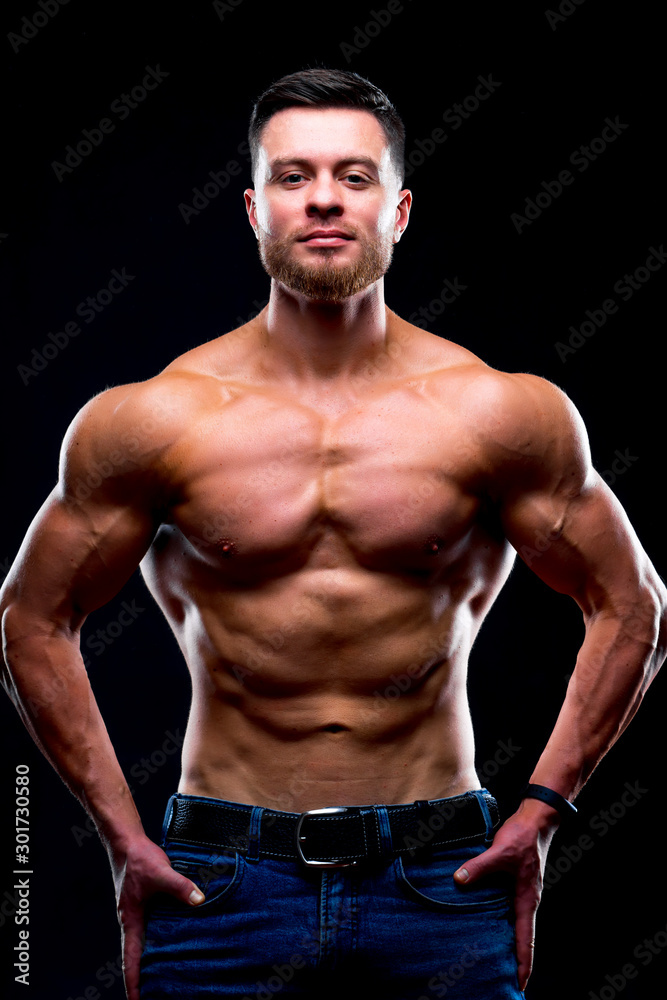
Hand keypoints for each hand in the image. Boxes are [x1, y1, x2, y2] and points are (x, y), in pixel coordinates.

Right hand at [109, 836, 205, 999]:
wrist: (127, 841)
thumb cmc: (138, 859)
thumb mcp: (161, 873)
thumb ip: (180, 887)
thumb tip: (200, 900)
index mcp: (131, 921)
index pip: (131, 960)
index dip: (134, 983)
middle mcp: (133, 921)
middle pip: (137, 957)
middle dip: (144, 978)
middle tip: (156, 996)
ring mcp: (138, 913)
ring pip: (145, 943)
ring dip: (152, 960)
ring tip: (166, 977)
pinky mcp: (145, 904)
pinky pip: (151, 929)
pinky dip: (159, 940)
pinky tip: (173, 942)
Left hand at [453, 799, 559, 991]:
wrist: (536, 819)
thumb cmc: (523, 837)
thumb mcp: (500, 852)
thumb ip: (479, 867)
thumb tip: (458, 880)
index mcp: (527, 899)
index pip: (526, 939)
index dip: (523, 964)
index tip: (520, 986)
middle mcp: (526, 899)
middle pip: (521, 937)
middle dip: (515, 959)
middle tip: (504, 980)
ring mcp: (521, 891)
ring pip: (514, 923)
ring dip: (508, 941)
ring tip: (495, 959)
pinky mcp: (515, 882)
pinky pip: (508, 908)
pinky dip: (501, 921)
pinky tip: (488, 923)